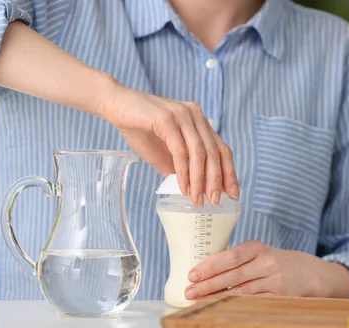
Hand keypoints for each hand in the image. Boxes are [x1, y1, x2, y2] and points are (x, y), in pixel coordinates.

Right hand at [99, 84, 238, 206]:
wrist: (115, 104)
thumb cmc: (138, 127)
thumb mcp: (163, 152)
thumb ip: (178, 167)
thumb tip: (191, 190)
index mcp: (198, 121)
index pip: (221, 149)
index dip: (229, 172)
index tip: (233, 193)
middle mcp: (195, 115)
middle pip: (215, 152)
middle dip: (217, 180)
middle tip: (216, 201)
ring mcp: (182, 115)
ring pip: (200, 154)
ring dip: (200, 180)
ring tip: (198, 199)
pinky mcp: (167, 119)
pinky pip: (181, 151)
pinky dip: (184, 172)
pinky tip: (183, 187)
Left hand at [184, 240, 348, 299]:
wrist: (308, 272)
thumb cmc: (272, 261)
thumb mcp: (257, 253)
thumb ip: (236, 259)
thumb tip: (202, 271)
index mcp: (257, 247)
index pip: (230, 256)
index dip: (210, 266)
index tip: (192, 275)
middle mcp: (267, 262)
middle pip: (233, 274)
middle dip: (208, 284)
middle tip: (189, 291)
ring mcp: (275, 280)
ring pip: (241, 291)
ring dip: (217, 297)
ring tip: (198, 301)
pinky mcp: (280, 297)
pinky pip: (253, 303)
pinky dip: (235, 305)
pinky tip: (220, 308)